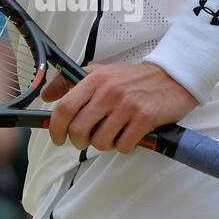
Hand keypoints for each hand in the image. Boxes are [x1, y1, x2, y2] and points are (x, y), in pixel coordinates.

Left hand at [43, 61, 197, 153]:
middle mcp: (109, 91)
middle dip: (79, 142)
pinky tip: (128, 135)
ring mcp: (128, 105)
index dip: (56, 128)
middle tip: (85, 140)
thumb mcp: (99, 72)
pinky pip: (124, 145)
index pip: (65, 108)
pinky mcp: (145, 118)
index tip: (57, 137)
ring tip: (112, 134)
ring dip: (104, 144)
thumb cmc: (132, 79)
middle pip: (80, 130)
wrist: (171, 78)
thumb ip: (70, 82)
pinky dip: (124, 146)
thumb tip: (47, 96)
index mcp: (95, 79)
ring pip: (101, 142)